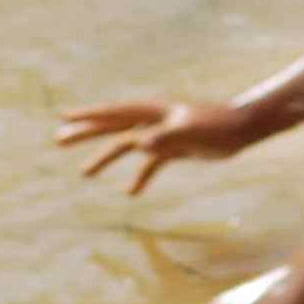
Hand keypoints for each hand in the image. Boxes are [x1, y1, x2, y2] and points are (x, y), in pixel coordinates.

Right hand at [55, 97, 254, 194]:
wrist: (245, 129)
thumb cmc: (219, 126)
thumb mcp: (190, 132)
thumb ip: (165, 136)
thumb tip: (138, 144)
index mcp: (154, 110)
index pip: (115, 112)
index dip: (89, 115)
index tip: (64, 116)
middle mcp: (155, 120)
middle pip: (114, 126)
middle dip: (87, 132)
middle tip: (58, 139)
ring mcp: (164, 133)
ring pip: (128, 145)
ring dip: (106, 158)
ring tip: (83, 173)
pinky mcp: (176, 147)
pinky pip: (151, 163)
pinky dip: (141, 175)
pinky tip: (131, 193)